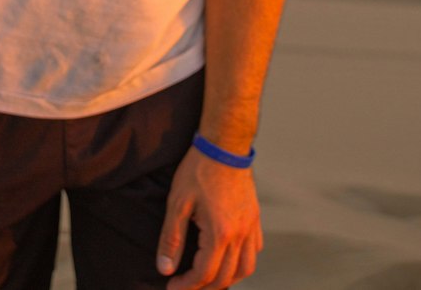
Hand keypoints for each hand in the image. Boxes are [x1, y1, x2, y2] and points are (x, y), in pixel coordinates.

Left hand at [156, 146, 262, 287]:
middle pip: (225, 277)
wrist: (225, 144)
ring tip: (208, 278)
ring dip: (227, 279)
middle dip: (203, 287)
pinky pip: (255, 250)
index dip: (186, 286)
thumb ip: (172, 239)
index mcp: (220, 233)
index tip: (171, 286)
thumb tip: (165, 269)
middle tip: (185, 285)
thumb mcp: (178, 202)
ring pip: (246, 269)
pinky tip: (230, 258)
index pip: (204, 274)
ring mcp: (250, 226)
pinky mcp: (255, 217)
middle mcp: (239, 235)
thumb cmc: (199, 169)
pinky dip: (243, 263)